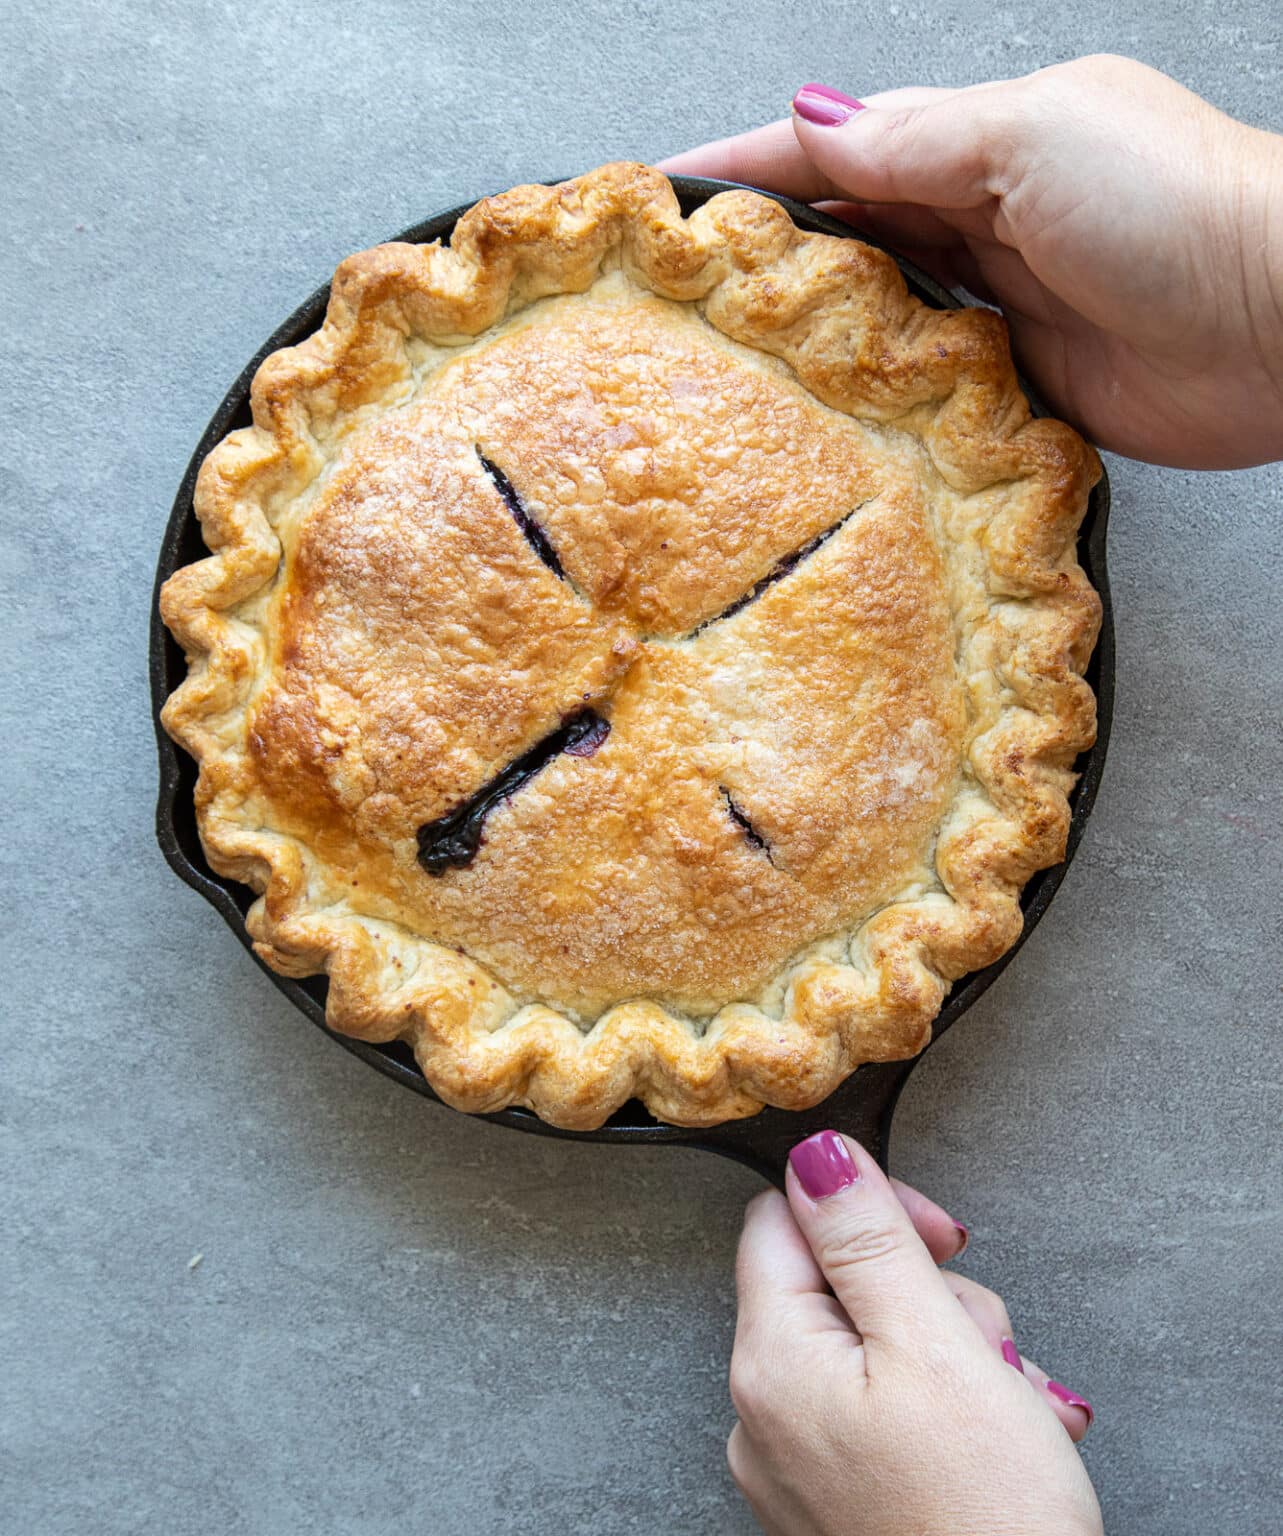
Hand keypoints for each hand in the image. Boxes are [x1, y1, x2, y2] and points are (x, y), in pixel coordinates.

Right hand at [663, 55, 1282, 468]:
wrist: (1281, 321)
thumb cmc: (1172, 208)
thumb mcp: (1028, 141)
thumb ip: (912, 146)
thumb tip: (814, 124)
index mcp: (981, 142)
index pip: (836, 151)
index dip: (745, 167)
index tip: (659, 191)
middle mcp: (983, 220)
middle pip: (845, 234)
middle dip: (763, 253)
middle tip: (676, 289)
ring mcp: (998, 307)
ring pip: (875, 315)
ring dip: (810, 330)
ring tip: (725, 354)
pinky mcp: (1016, 389)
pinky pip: (921, 391)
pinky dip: (874, 396)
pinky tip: (824, 411)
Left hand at [726, 1133, 1101, 1535]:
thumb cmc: (984, 1518)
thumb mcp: (935, 1344)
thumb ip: (868, 1238)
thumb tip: (815, 1155)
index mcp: (771, 1360)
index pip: (784, 1220)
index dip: (865, 1207)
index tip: (939, 1235)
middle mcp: (764, 1411)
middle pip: (838, 1284)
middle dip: (929, 1294)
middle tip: (988, 1344)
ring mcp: (798, 1463)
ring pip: (874, 1346)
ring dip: (956, 1353)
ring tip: (1011, 1403)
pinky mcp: (839, 1498)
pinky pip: (882, 1412)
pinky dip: (946, 1409)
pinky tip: (1004, 1435)